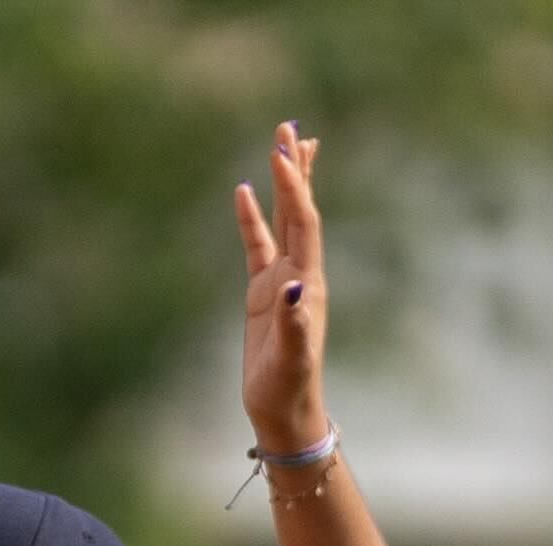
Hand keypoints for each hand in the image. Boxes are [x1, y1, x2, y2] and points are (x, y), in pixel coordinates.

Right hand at [230, 122, 332, 458]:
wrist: (284, 411)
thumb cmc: (288, 388)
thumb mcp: (291, 359)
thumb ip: (295, 322)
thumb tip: (294, 284)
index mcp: (309, 283)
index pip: (303, 223)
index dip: (295, 188)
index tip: (283, 153)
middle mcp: (300, 273)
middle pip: (300, 209)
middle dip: (296, 169)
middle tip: (290, 127)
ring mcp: (282, 280)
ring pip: (284, 219)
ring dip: (283, 183)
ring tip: (281, 143)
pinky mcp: (263, 292)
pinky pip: (257, 244)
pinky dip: (252, 218)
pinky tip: (242, 191)